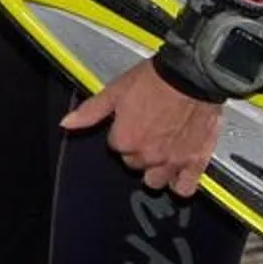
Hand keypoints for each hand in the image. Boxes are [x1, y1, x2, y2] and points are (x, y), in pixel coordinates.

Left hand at [61, 58, 224, 197]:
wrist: (192, 75)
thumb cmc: (156, 79)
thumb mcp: (116, 90)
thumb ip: (91, 111)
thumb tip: (66, 123)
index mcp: (125, 140)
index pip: (115, 147)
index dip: (123, 132)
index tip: (132, 120)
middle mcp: (147, 155)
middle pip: (134, 163)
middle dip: (138, 149)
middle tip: (148, 130)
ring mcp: (172, 162)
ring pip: (155, 180)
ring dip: (155, 168)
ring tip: (162, 150)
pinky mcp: (195, 162)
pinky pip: (183, 188)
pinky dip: (180, 182)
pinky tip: (178, 171)